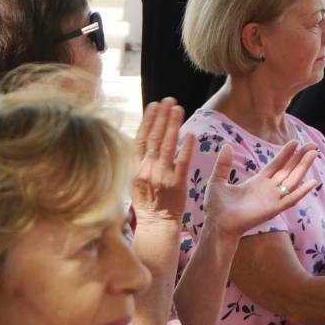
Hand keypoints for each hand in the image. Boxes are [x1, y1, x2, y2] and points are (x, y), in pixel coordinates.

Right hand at [130, 100, 188, 224]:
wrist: (156, 224)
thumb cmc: (147, 201)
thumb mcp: (134, 180)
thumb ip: (137, 160)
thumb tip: (142, 137)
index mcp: (135, 168)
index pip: (140, 139)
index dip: (147, 120)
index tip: (154, 104)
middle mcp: (147, 170)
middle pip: (154, 138)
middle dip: (161, 116)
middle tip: (169, 100)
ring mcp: (162, 177)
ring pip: (167, 146)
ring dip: (172, 125)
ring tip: (178, 108)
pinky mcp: (177, 184)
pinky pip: (182, 162)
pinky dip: (186, 147)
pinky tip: (190, 133)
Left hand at [204, 139, 319, 237]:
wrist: (217, 225)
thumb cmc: (216, 208)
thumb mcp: (218, 180)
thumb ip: (224, 164)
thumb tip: (226, 145)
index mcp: (258, 182)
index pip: (276, 165)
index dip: (286, 153)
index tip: (295, 141)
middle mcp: (268, 190)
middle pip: (288, 170)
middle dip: (300, 158)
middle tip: (312, 145)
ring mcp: (272, 199)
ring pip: (292, 181)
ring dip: (303, 168)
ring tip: (313, 153)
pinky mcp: (273, 209)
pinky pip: (291, 200)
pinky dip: (302, 192)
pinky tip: (312, 182)